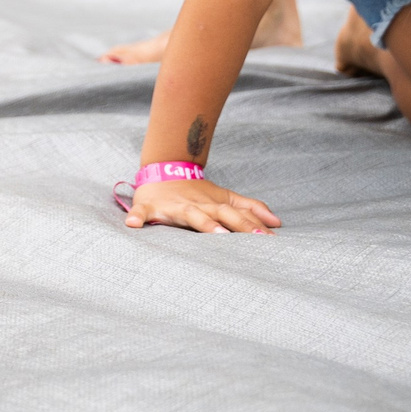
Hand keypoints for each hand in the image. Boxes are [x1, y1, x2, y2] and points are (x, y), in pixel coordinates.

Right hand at [125, 175, 279, 233]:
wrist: (162, 172)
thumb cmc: (196, 193)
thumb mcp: (225, 197)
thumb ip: (250, 208)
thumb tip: (277, 221)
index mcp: (215, 204)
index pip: (239, 215)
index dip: (254, 226)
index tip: (271, 239)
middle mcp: (198, 205)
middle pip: (221, 214)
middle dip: (238, 225)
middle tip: (254, 239)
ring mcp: (175, 207)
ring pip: (191, 215)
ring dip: (203, 223)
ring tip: (217, 234)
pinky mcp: (151, 208)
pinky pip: (142, 212)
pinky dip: (137, 216)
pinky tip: (133, 224)